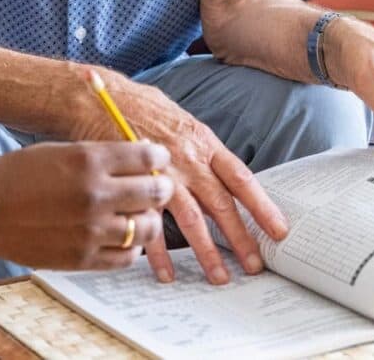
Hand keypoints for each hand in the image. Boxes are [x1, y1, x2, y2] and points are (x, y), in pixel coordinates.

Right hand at [0, 140, 172, 269]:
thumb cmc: (19, 174)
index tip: (160, 159)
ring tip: (141, 214)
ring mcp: (91, 229)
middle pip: (154, 192)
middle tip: (159, 187)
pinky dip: (132, 247)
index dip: (159, 158)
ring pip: (147, 228)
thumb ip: (100, 156)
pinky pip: (127, 256)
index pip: (146, 158)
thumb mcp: (60, 150)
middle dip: (162, 187)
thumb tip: (140, 159)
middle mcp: (95, 194)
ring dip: (150, 219)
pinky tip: (123, 236)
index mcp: (88, 160)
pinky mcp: (84, 258)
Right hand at [68, 71, 288, 285]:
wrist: (94, 96)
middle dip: (241, 238)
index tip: (279, 229)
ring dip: (206, 252)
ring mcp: (161, 174)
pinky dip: (158, 251)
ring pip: (191, 220)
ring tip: (218, 277)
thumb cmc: (134, 102)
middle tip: (255, 265)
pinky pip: (151, 223)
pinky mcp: (134, 186)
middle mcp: (187, 159)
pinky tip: (166, 271)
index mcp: (201, 140)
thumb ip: (194, 142)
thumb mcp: (175, 115)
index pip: (240, 177)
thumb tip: (212, 164)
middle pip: (221, 205)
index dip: (262, 206)